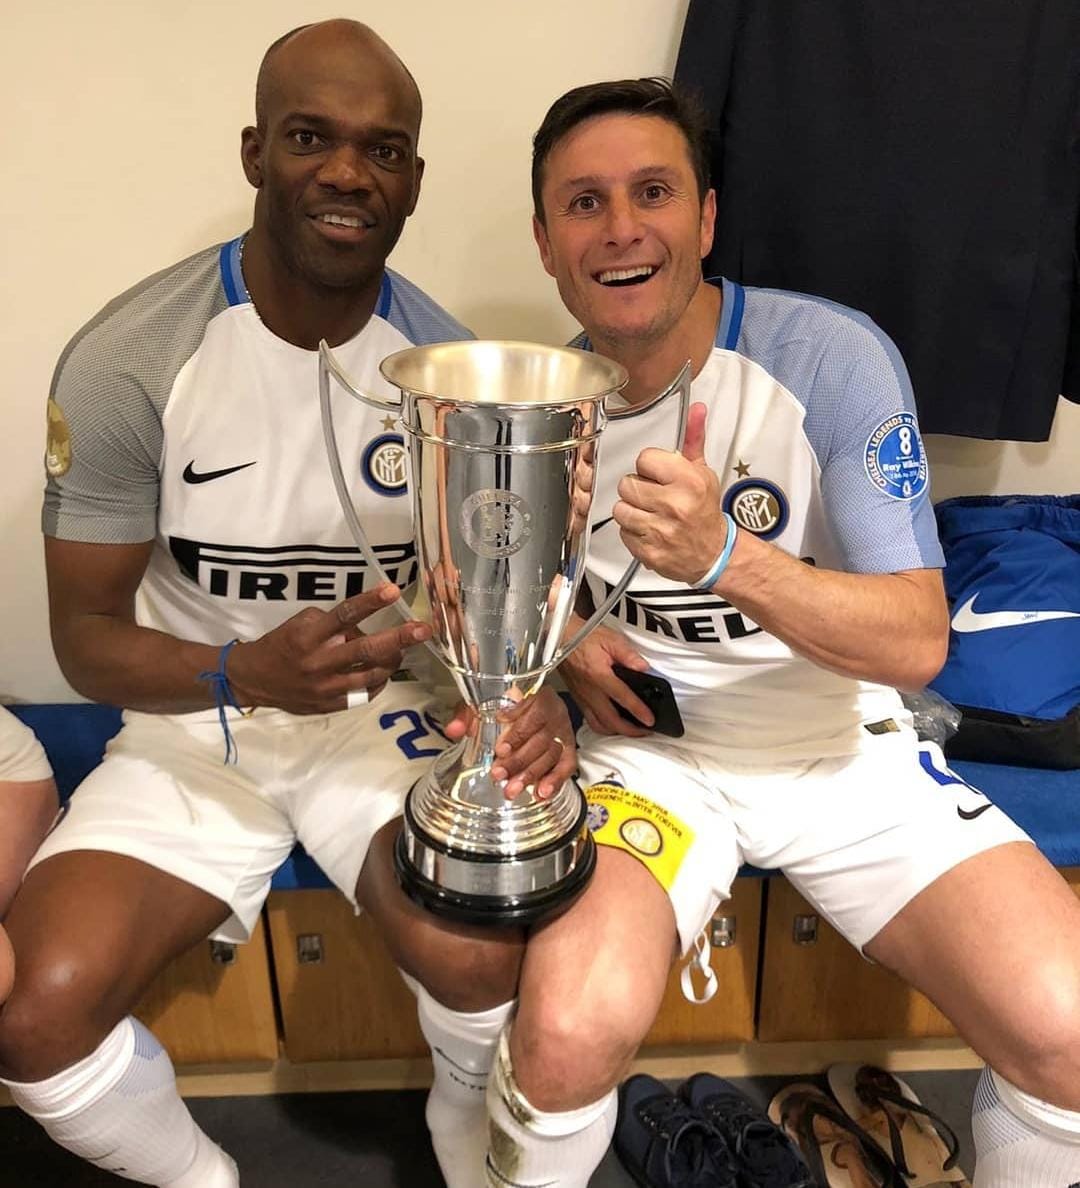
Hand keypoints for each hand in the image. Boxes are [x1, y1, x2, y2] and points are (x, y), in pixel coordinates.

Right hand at [227, 583, 431, 713]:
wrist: (253, 680)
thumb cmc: (283, 644)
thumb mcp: (302, 624)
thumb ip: (333, 624)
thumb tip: (365, 627)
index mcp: (309, 637)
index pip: (344, 615)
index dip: (370, 602)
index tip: (393, 590)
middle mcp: (319, 663)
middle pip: (366, 650)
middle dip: (398, 639)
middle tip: (423, 629)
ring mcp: (326, 688)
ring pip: (371, 675)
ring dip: (392, 661)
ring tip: (402, 649)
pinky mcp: (330, 705)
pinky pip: (364, 694)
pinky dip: (378, 680)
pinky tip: (383, 670)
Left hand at [444, 688, 577, 800]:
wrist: (532, 703)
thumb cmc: (508, 703)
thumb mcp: (485, 702)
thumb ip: (468, 714)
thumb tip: (454, 730)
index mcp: (537, 695)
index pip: (534, 712)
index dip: (518, 733)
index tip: (501, 748)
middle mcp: (554, 713)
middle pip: (542, 739)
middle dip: (519, 760)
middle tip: (499, 774)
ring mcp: (562, 732)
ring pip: (552, 755)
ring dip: (531, 774)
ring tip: (512, 789)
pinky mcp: (567, 750)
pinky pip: (566, 766)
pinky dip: (554, 781)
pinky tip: (541, 793)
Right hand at [559, 617, 653, 736]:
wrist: (559, 638)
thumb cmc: (582, 636)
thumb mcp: (610, 639)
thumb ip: (628, 654)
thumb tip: (643, 667)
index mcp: (598, 675)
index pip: (622, 697)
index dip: (638, 711)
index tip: (650, 720)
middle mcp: (589, 690)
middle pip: (610, 720)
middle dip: (630, 731)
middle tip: (644, 731)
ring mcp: (582, 697)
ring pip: (599, 725)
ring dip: (616, 732)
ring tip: (630, 731)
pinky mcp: (577, 698)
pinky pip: (590, 720)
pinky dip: (603, 727)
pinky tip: (612, 724)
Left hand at [613, 402, 729, 586]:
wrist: (714, 553)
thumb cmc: (705, 511)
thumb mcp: (703, 473)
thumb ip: (693, 440)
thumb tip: (697, 409)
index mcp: (689, 481)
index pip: (644, 458)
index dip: (648, 466)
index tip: (658, 474)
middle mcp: (674, 505)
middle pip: (627, 484)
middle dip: (637, 488)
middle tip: (652, 495)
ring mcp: (660, 531)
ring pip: (621, 509)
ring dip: (632, 510)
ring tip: (649, 513)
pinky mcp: (649, 552)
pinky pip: (623, 532)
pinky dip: (632, 532)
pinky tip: (648, 529)